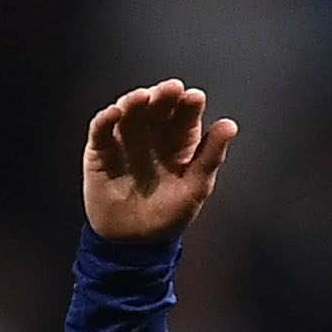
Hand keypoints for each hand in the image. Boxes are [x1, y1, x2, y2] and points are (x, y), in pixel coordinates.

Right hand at [80, 82, 238, 244]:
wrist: (134, 242)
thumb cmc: (168, 213)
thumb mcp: (196, 187)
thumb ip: (211, 156)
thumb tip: (230, 125)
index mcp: (179, 140)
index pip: (185, 115)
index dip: (189, 104)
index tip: (194, 98)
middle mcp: (152, 134)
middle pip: (157, 107)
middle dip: (164, 96)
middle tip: (171, 89)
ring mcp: (126, 139)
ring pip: (129, 111)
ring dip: (134, 101)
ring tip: (143, 98)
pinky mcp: (101, 150)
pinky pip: (101, 129)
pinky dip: (106, 119)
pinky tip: (115, 113)